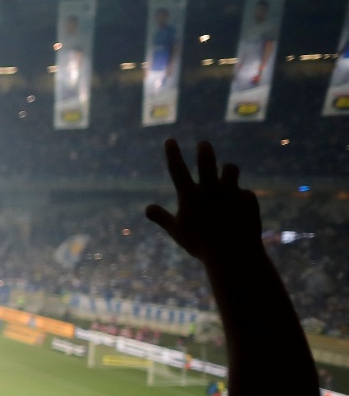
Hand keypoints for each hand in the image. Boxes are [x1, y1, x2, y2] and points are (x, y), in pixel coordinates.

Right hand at [148, 139, 262, 264]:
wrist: (233, 254)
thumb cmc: (201, 245)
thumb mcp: (177, 232)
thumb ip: (162, 218)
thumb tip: (147, 208)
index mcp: (190, 197)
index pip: (177, 170)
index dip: (173, 154)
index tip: (170, 140)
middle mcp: (210, 190)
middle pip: (206, 161)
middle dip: (204, 150)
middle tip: (203, 144)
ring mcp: (230, 193)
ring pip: (231, 168)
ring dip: (228, 170)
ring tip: (227, 172)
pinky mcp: (248, 199)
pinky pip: (244, 193)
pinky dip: (241, 199)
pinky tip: (240, 213)